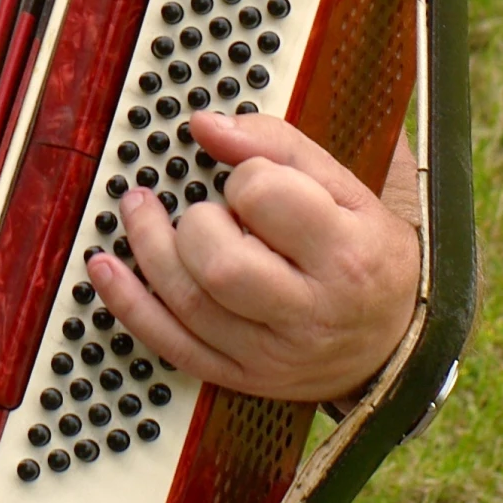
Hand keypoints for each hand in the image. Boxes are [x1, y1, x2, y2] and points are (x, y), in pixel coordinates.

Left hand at [86, 112, 418, 403]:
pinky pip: (171, 345)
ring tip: (139, 209)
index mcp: (346, 255)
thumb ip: (277, 146)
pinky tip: (104, 265)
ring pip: (187, 302)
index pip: (266, 199)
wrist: (399, 342)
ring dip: (147, 247)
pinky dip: (128, 303)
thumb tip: (203, 125)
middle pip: (219, 265)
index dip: (245, 176)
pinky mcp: (241, 378)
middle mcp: (309, 314)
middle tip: (206, 208)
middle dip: (195, 223)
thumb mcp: (348, 189)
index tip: (251, 180)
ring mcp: (271, 355)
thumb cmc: (367, 250)